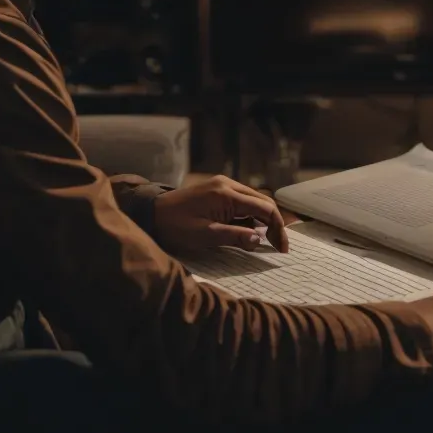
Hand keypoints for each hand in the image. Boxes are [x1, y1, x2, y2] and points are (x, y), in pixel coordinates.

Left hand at [151, 175, 290, 254]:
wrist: (151, 213)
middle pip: (263, 201)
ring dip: (262, 220)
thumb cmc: (174, 226)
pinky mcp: (217, 190)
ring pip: (253, 201)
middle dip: (273, 224)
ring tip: (265, 241)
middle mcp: (227, 184)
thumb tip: (259, 240)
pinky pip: (241, 201)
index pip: (264, 208)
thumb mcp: (204, 235)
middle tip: (277, 247)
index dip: (277, 228)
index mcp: (226, 194)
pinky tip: (247, 231)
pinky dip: (249, 215)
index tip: (281, 248)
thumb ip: (234, 237)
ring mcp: (222, 185)